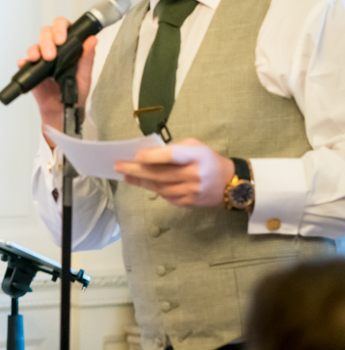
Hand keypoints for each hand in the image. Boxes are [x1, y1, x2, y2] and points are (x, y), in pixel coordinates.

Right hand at [18, 17, 98, 144]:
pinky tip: (25, 64)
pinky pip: (24, 62)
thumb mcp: (85, 75)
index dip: (61, 28)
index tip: (62, 38)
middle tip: (51, 53)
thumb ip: (87, 58)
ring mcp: (41, 60)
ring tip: (39, 59)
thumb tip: (92, 40)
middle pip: (46, 33)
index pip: (63, 27)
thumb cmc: (76, 93)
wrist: (63, 111)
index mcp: (68, 47)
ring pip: (34, 46)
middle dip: (47, 40)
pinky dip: (23, 62)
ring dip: (35, 50)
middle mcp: (54, 50)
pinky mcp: (31, 71)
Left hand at [113, 139, 233, 206]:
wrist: (231, 183)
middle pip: (160, 174)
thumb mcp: (196, 146)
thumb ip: (174, 148)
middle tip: (118, 166)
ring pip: (160, 187)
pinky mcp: (190, 202)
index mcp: (197, 156)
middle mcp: (195, 174)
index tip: (137, 156)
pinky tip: (143, 183)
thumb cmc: (207, 159)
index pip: (172, 156)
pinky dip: (154, 189)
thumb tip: (148, 154)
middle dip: (136, 170)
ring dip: (140, 181)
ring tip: (125, 175)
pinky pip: (166, 196)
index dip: (153, 157)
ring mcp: (192, 191)